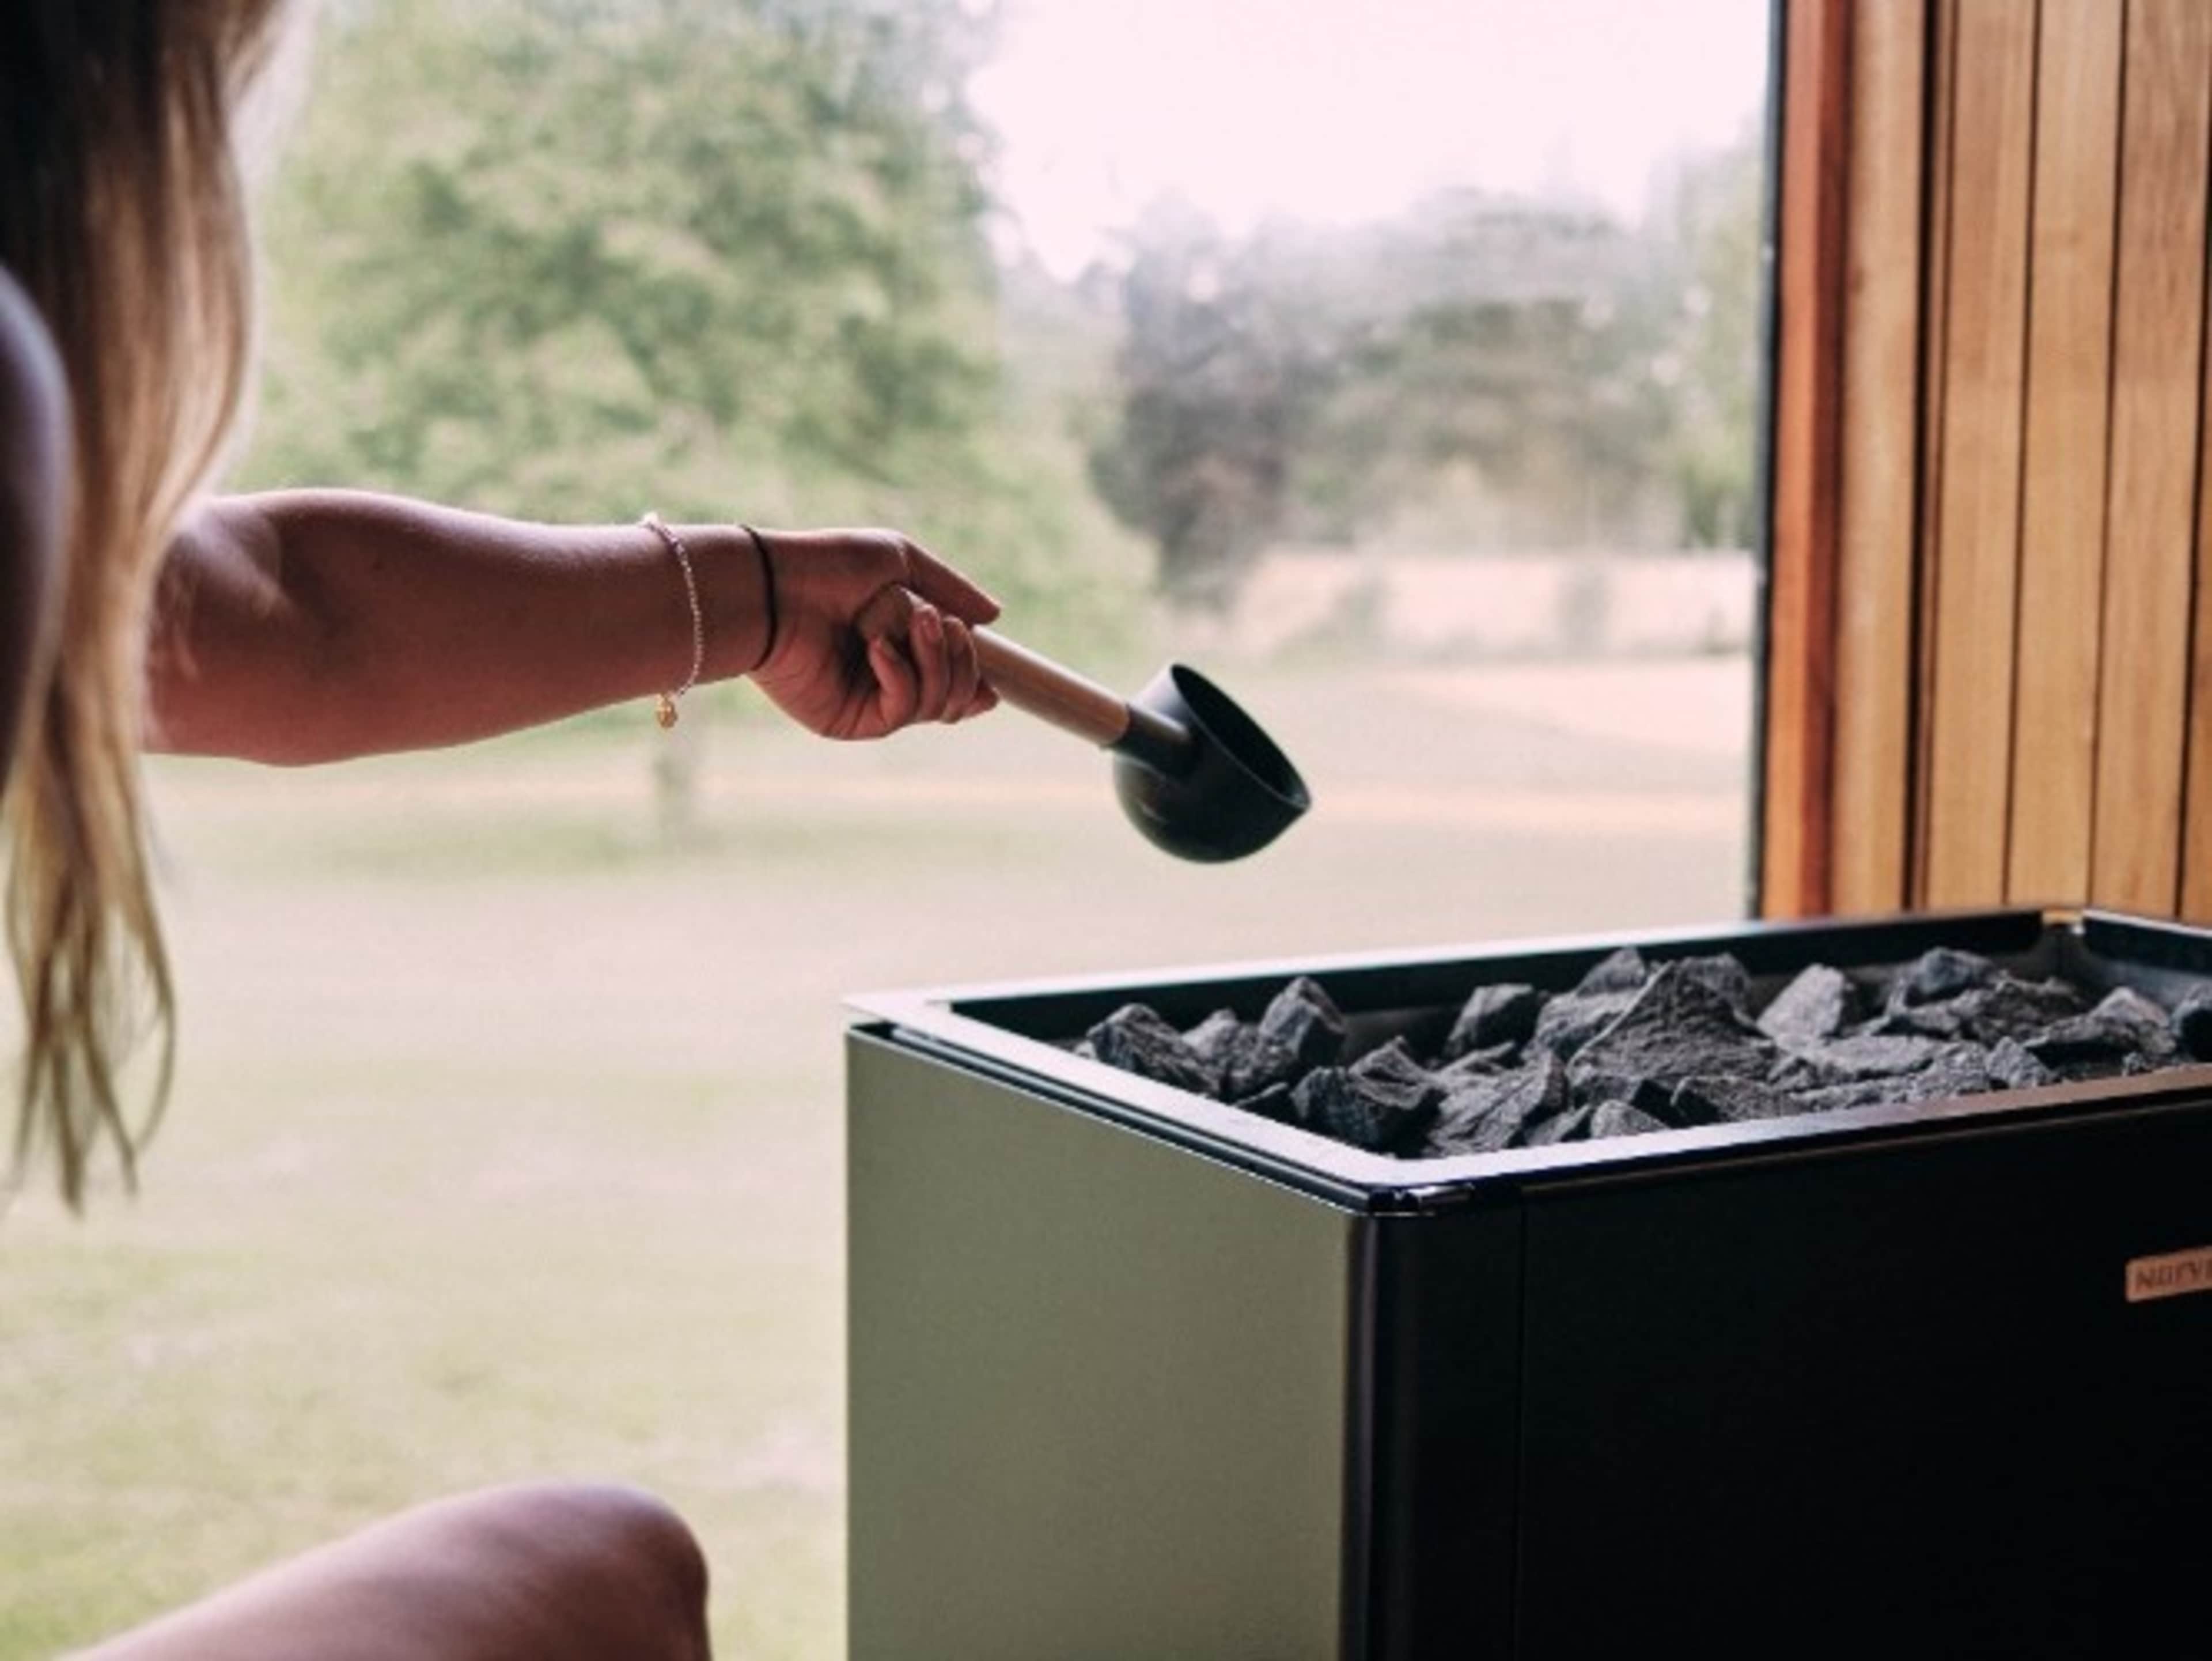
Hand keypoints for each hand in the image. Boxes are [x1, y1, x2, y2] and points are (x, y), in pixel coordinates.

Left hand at [746, 528, 1000, 739]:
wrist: (776, 588)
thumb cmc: (831, 567)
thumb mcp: (903, 563)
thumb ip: (952, 589)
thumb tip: (995, 617)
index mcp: (903, 647)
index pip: (954, 679)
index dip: (976, 680)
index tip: (990, 678)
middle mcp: (889, 680)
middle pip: (958, 697)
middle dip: (961, 658)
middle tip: (938, 621)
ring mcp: (871, 702)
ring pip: (938, 705)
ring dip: (935, 659)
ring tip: (914, 623)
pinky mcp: (851, 720)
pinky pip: (903, 709)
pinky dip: (901, 674)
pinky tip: (876, 648)